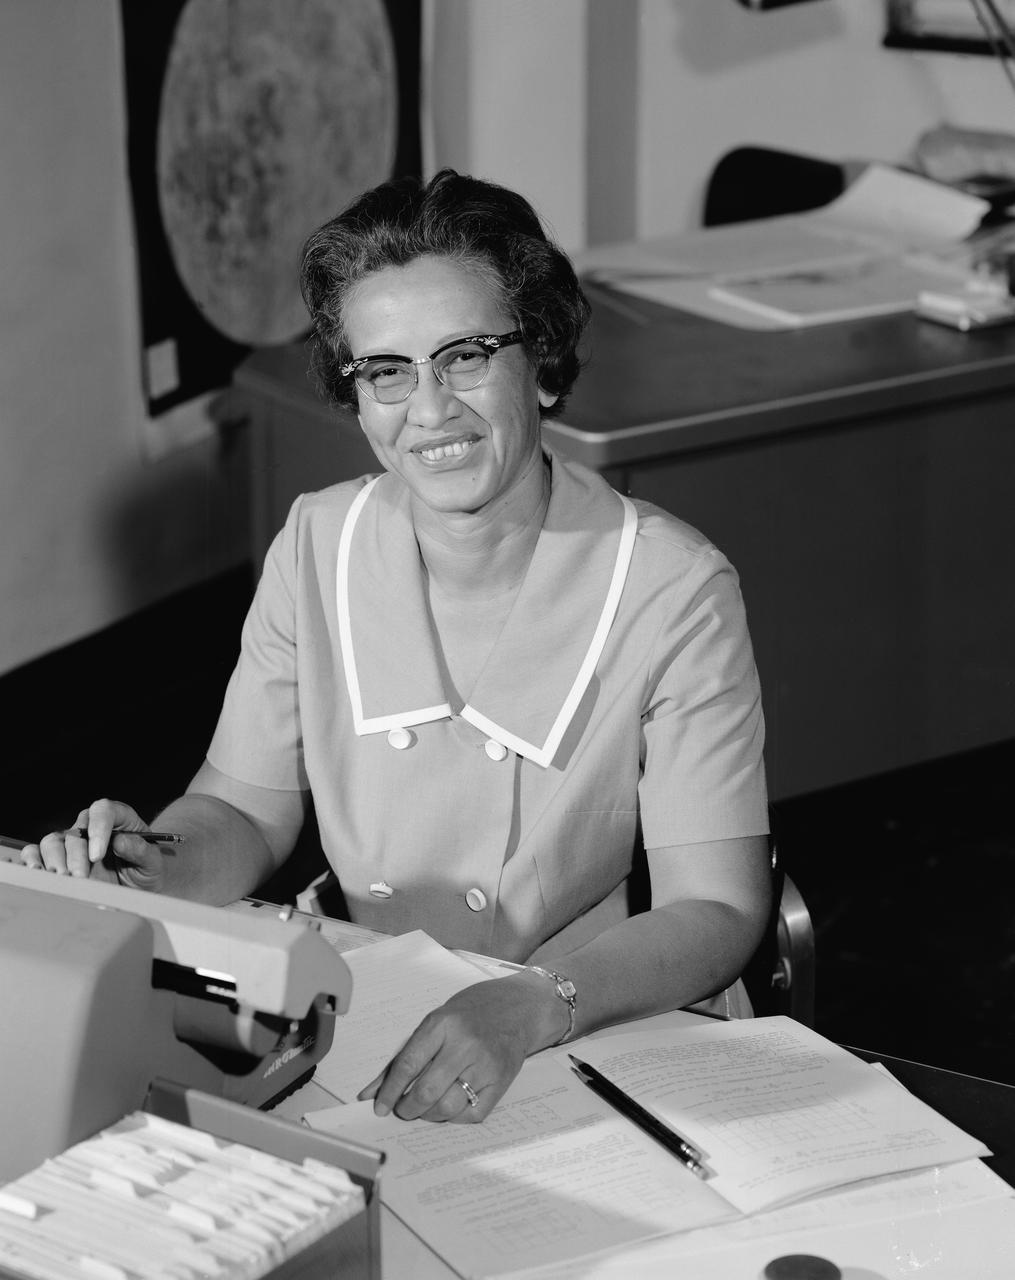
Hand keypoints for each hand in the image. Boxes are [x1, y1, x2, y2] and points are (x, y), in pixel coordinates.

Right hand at [19, 798, 165, 889]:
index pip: (103, 810)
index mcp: (118, 818)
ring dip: (54, 862)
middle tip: (80, 879)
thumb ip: (141, 850)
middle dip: (76, 857)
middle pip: (76, 832)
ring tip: (62, 882)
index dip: (98, 829)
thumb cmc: (146, 870)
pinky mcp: (58, 857)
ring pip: (52, 841)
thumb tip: (121, 841)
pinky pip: (36, 852)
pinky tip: (39, 876)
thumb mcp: (153, 862)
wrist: (137, 887)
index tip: (97, 855)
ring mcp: (72, 841)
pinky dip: (33, 862)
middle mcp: (91, 826)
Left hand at [357, 972, 561, 1123]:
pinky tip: (450, 1106)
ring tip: (425, 1108)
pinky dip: (455, 1117)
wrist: (519, 1007)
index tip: (379, 1107)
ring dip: (428, 1116)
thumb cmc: (471, 1012)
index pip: (408, 1065)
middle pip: (426, 1092)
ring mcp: (486, 1065)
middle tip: (403, 1110)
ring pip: (447, 1108)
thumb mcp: (436, 1021)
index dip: (389, 1091)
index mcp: (443, 1023)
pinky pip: (471, 1114)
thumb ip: (404, 1056)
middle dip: (407, 1109)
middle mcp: (465, 1044)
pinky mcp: (502, 1082)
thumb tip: (370, 1093)